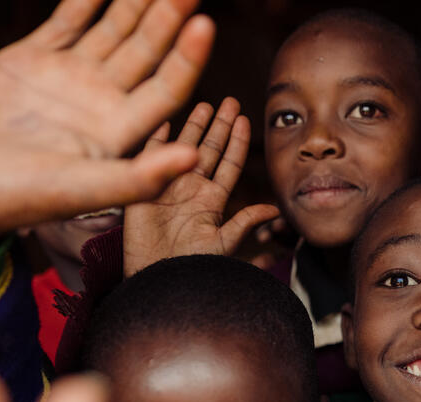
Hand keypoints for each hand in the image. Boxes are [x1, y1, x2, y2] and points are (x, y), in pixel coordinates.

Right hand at [0, 0, 215, 261]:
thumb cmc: (15, 199)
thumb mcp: (82, 190)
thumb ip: (138, 177)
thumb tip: (196, 159)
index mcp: (120, 133)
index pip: (167, 88)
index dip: (188, 58)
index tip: (206, 24)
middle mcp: (101, 102)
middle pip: (147, 51)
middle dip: (168, 17)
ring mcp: (69, 77)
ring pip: (113, 29)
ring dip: (135, 1)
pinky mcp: (32, 58)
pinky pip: (69, 18)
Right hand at [123, 98, 279, 275]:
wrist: (158, 280)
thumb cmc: (192, 269)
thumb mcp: (223, 243)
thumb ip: (245, 223)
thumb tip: (275, 209)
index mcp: (212, 200)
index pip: (229, 163)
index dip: (238, 142)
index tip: (246, 119)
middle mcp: (191, 188)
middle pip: (209, 149)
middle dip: (220, 125)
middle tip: (230, 101)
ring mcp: (168, 185)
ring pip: (183, 148)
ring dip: (194, 126)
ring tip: (206, 103)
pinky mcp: (144, 188)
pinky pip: (150, 157)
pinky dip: (157, 138)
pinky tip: (165, 119)